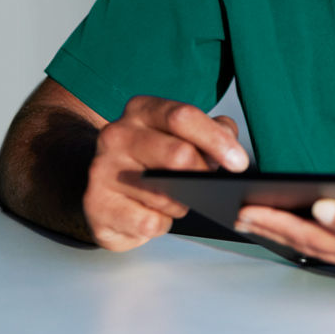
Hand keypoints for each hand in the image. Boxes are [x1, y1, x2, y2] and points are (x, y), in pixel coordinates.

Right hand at [84, 95, 248, 250]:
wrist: (107, 183)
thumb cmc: (155, 156)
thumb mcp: (185, 135)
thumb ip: (215, 132)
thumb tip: (231, 150)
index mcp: (142, 110)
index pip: (183, 117)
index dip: (217, 140)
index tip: (239, 163)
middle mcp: (117, 134)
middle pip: (177, 155)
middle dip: (202, 176)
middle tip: (211, 187)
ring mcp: (101, 170)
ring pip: (163, 194)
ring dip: (182, 203)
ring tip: (178, 199)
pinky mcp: (95, 206)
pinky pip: (147, 222)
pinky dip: (162, 224)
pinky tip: (156, 216)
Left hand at [234, 202, 334, 314]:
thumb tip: (321, 207)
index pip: (311, 233)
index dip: (277, 220)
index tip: (245, 208)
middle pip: (313, 242)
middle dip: (276, 228)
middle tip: (244, 217)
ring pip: (329, 247)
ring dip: (297, 235)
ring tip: (274, 225)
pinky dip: (327, 241)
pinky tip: (328, 236)